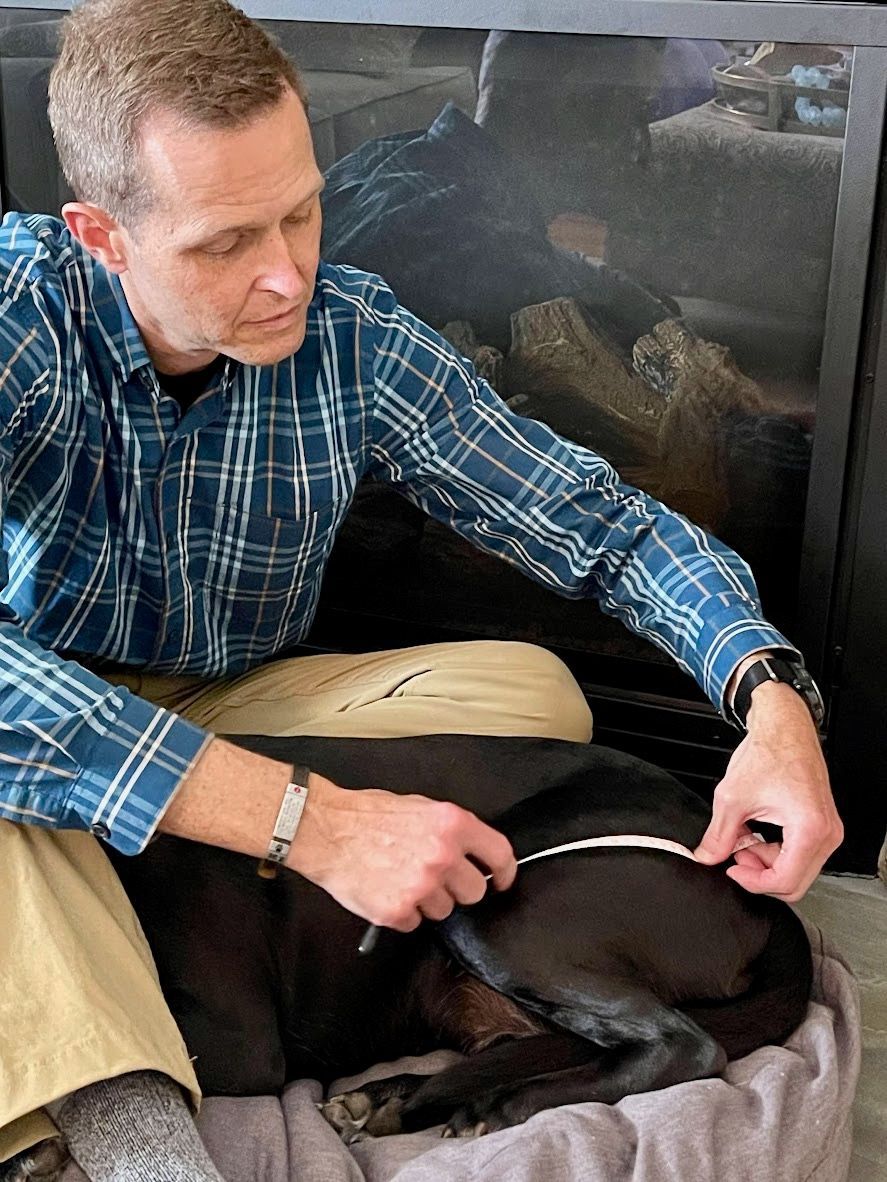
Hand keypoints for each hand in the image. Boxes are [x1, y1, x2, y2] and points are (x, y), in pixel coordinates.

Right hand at [286, 774, 516, 930]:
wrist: (326, 829)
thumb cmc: (368, 815)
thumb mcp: (420, 807)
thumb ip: (450, 830)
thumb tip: (472, 851)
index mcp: (452, 824)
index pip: (499, 854)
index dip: (505, 872)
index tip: (502, 881)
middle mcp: (442, 855)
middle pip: (474, 892)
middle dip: (458, 889)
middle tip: (435, 879)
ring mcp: (421, 885)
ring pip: (444, 911)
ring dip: (427, 902)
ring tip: (401, 879)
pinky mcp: (398, 910)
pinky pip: (414, 923)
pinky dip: (402, 913)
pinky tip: (386, 891)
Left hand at [694, 681, 842, 900]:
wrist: (784, 728)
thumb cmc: (768, 752)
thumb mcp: (732, 798)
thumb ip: (718, 835)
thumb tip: (707, 857)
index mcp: (810, 829)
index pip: (785, 880)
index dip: (753, 882)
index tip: (733, 870)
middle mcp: (827, 833)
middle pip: (795, 882)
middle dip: (760, 875)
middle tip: (736, 856)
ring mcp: (827, 830)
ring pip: (797, 870)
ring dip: (766, 862)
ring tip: (742, 840)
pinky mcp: (821, 826)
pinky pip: (800, 854)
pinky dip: (775, 851)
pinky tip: (755, 835)